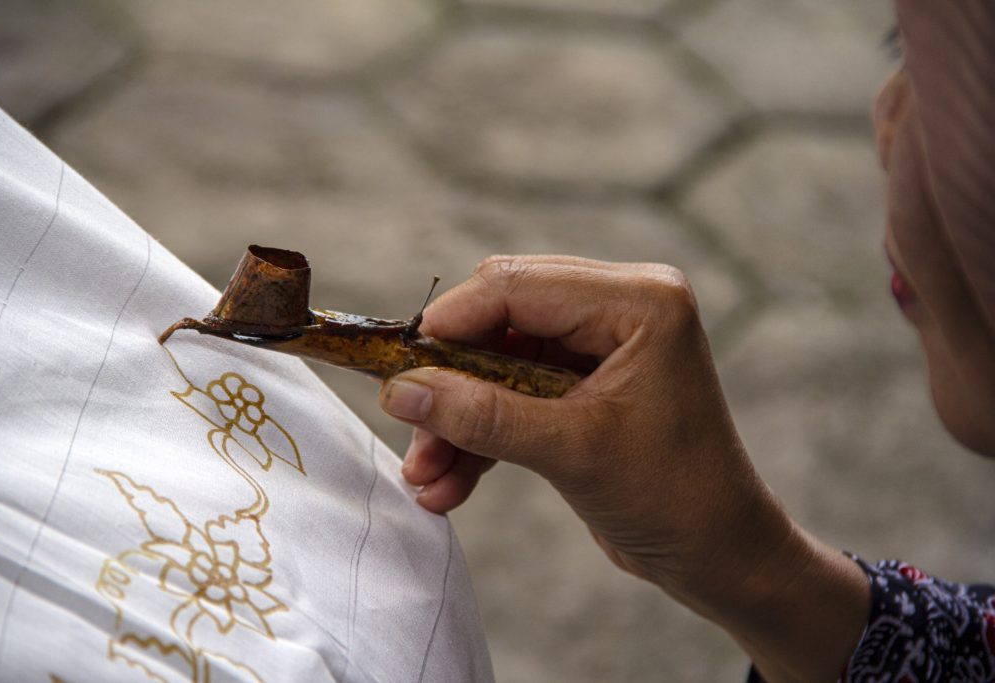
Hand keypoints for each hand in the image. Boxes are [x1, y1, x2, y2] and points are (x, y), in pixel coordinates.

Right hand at [379, 255, 867, 681]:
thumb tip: (401, 392)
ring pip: (498, 363)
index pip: (517, 286)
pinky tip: (449, 486)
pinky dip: (481, 437)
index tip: (395, 365)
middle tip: (406, 423)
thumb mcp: (572, 452)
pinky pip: (513, 395)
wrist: (720, 557)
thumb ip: (482, 417)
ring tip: (424, 478)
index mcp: (638, 300)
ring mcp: (600, 346)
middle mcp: (620, 308)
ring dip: (459, 419)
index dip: (449, 322)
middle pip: (500, 320)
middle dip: (451, 381)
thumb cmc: (674, 498)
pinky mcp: (583, 385)